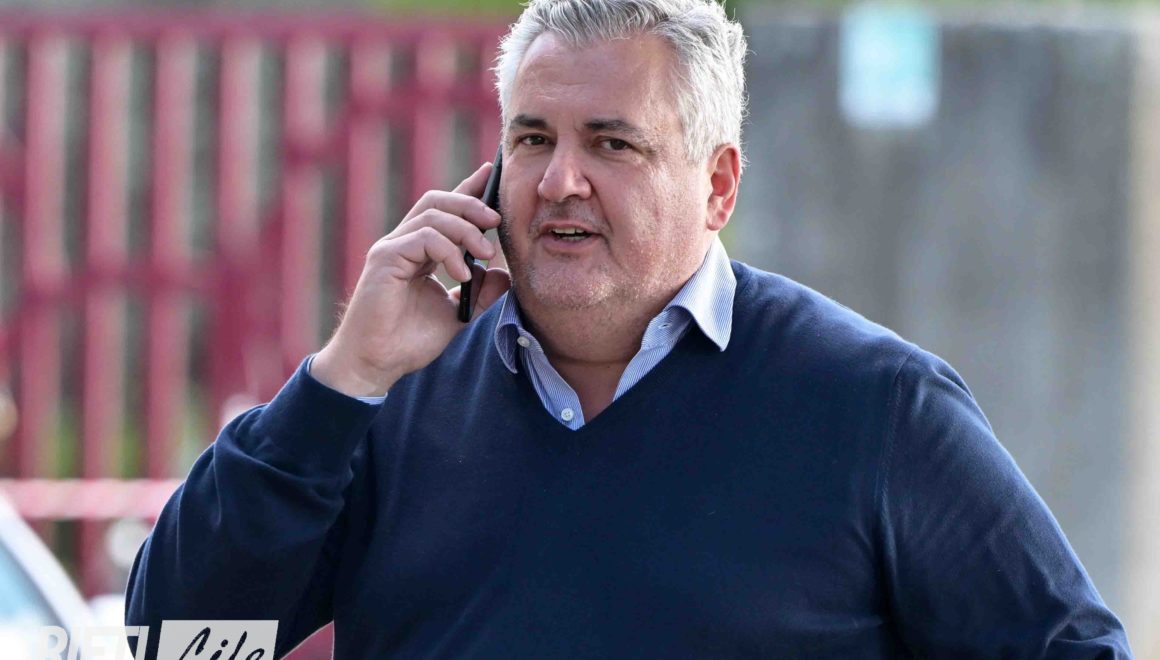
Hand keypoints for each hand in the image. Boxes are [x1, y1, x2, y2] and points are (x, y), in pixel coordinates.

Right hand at [311, 162, 511, 396]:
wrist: (377, 364)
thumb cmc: (408, 341)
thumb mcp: (457, 315)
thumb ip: (480, 294)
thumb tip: (504, 274)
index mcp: (419, 251)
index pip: (445, 211)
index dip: (468, 190)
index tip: (491, 174)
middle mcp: (403, 243)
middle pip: (437, 201)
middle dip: (471, 203)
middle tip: (496, 221)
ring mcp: (392, 248)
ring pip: (432, 214)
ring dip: (465, 229)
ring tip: (485, 253)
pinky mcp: (384, 258)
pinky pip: (422, 237)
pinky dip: (448, 250)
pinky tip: (461, 274)